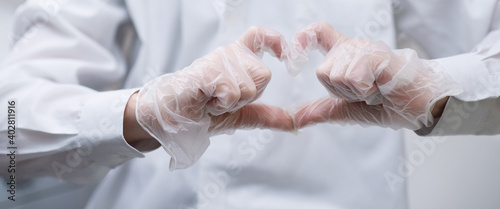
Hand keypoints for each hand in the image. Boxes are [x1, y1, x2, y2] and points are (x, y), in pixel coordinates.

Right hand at [129, 26, 291, 169]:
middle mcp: (228, 55)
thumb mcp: (241, 116)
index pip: (258, 37)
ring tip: (212, 101)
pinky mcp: (207, 71)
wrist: (172, 120)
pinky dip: (222, 105)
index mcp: (236, 60)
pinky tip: (206, 101)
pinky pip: (232, 92)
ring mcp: (217, 61)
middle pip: (264, 74)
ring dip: (233, 104)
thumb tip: (295, 123)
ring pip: (250, 87)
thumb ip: (268, 116)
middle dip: (249, 97)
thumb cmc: (201, 112)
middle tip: (224, 100)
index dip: (275, 41)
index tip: (285, 56)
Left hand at [289, 22, 460, 129]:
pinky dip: (365, 89)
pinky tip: (380, 86)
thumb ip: (319, 111)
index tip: (293, 59)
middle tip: (366, 92)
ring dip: (355, 92)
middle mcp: (353, 47)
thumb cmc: (387, 104)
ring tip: (375, 89)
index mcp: (345, 56)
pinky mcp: (377, 54)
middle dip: (340, 92)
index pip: (319, 33)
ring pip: (335, 74)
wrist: (418, 107)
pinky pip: (352, 75)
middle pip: (322, 70)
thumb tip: (293, 121)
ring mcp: (365, 48)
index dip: (303, 39)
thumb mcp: (346, 110)